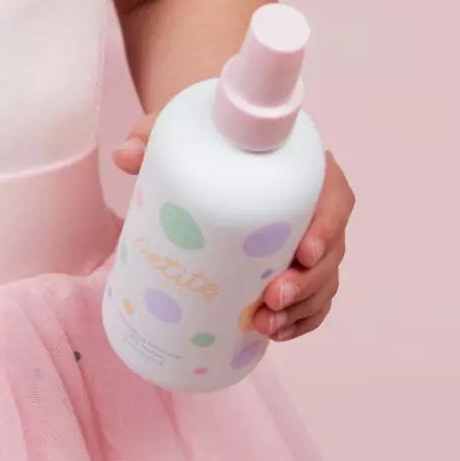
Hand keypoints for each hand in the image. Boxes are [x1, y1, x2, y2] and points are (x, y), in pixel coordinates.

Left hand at [113, 118, 353, 344]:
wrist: (214, 145)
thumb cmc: (210, 134)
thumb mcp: (185, 127)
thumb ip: (154, 134)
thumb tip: (124, 155)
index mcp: (305, 164)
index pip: (335, 197)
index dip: (328, 227)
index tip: (304, 251)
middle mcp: (316, 203)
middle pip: (331, 250)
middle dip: (308, 283)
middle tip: (271, 299)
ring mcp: (310, 239)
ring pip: (324, 282)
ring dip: (301, 310)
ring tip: (265, 326)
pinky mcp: (296, 265)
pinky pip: (312, 299)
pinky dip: (300, 320)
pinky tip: (274, 333)